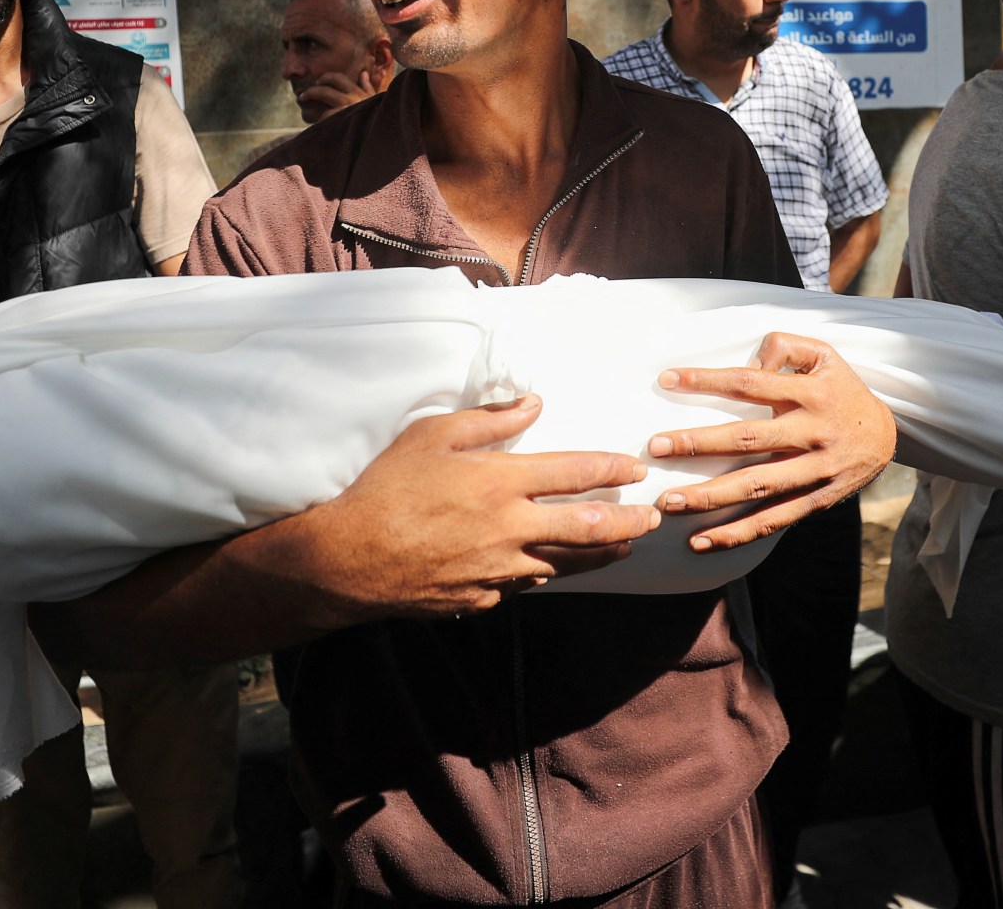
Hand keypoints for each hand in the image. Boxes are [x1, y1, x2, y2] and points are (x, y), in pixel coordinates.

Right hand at [294, 394, 659, 619]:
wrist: (349, 560)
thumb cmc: (387, 489)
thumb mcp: (432, 435)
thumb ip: (488, 419)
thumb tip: (532, 404)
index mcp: (500, 483)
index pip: (575, 473)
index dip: (612, 468)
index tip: (635, 466)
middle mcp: (509, 529)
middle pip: (588, 526)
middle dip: (629, 521)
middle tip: (653, 517)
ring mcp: (499, 571)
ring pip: (565, 563)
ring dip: (599, 554)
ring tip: (622, 547)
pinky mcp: (482, 599)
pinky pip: (523, 586)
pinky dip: (542, 573)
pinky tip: (552, 567)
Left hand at [298, 69, 382, 120]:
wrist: (378, 138)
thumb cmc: (374, 120)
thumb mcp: (373, 101)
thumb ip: (367, 87)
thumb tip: (363, 74)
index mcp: (359, 93)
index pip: (339, 78)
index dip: (327, 77)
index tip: (318, 81)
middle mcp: (352, 98)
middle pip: (326, 88)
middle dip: (312, 90)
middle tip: (303, 95)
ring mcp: (345, 109)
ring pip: (323, 98)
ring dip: (309, 97)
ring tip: (302, 102)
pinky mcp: (340, 120)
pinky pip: (323, 115)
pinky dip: (316, 117)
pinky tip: (311, 120)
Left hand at [648, 333, 895, 551]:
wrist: (887, 437)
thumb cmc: (841, 390)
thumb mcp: (824, 354)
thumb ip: (785, 346)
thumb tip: (750, 358)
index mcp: (811, 393)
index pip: (749, 383)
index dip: (707, 381)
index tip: (666, 380)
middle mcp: (813, 432)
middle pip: (748, 439)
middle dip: (698, 444)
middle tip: (655, 448)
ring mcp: (815, 471)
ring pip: (757, 486)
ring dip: (710, 497)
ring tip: (668, 502)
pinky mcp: (816, 501)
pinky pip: (773, 520)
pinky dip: (737, 534)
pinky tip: (701, 541)